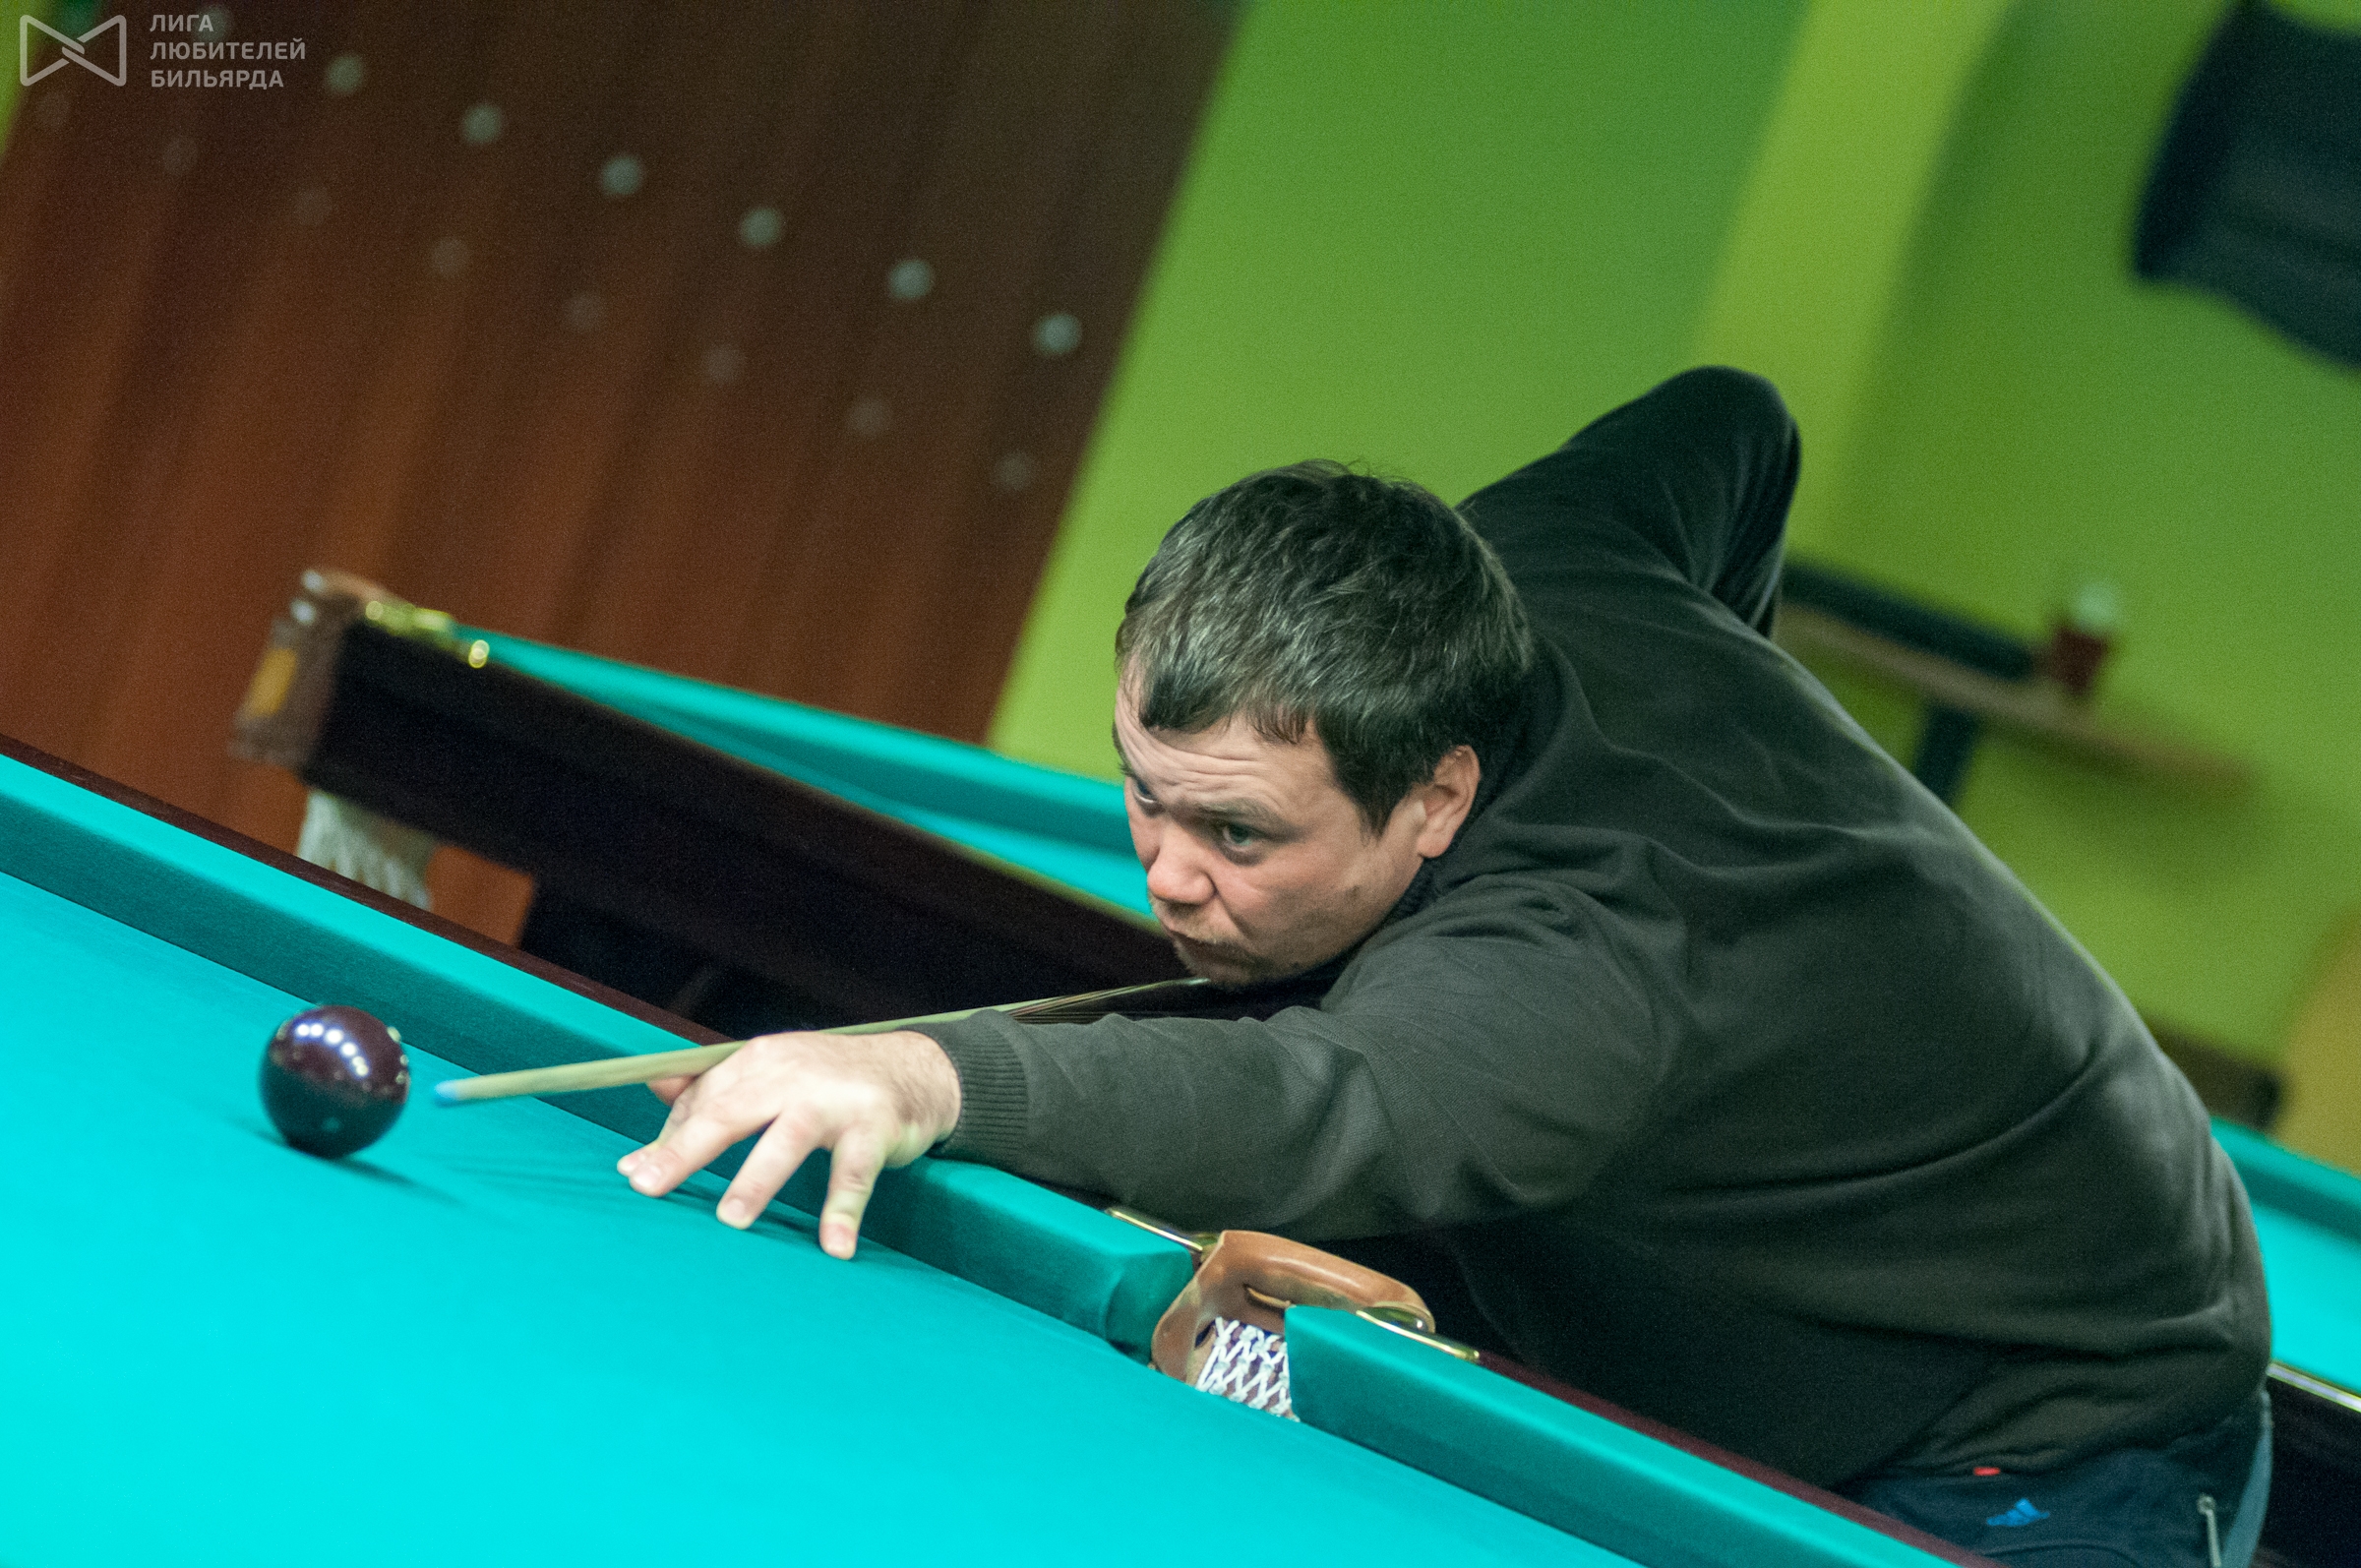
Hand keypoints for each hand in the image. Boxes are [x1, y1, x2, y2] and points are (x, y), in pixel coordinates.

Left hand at [614, 1029, 961, 1258]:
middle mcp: (793, 1074)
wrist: (916, 1069)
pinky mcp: (875, 1126)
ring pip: (788, 1140)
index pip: (705, 1100)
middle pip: (731, 1112)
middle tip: (650, 1186)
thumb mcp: (769, 1077)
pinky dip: (844, 1210)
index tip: (638, 1176)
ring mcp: (835, 1100)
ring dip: (758, 1180)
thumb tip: (645, 1115)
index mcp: (761, 1061)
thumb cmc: (828, 1081)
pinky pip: (855, 1173)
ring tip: (731, 1219)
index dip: (671, 1139)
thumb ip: (711, 1096)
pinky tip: (835, 1247)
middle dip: (688, 1150)